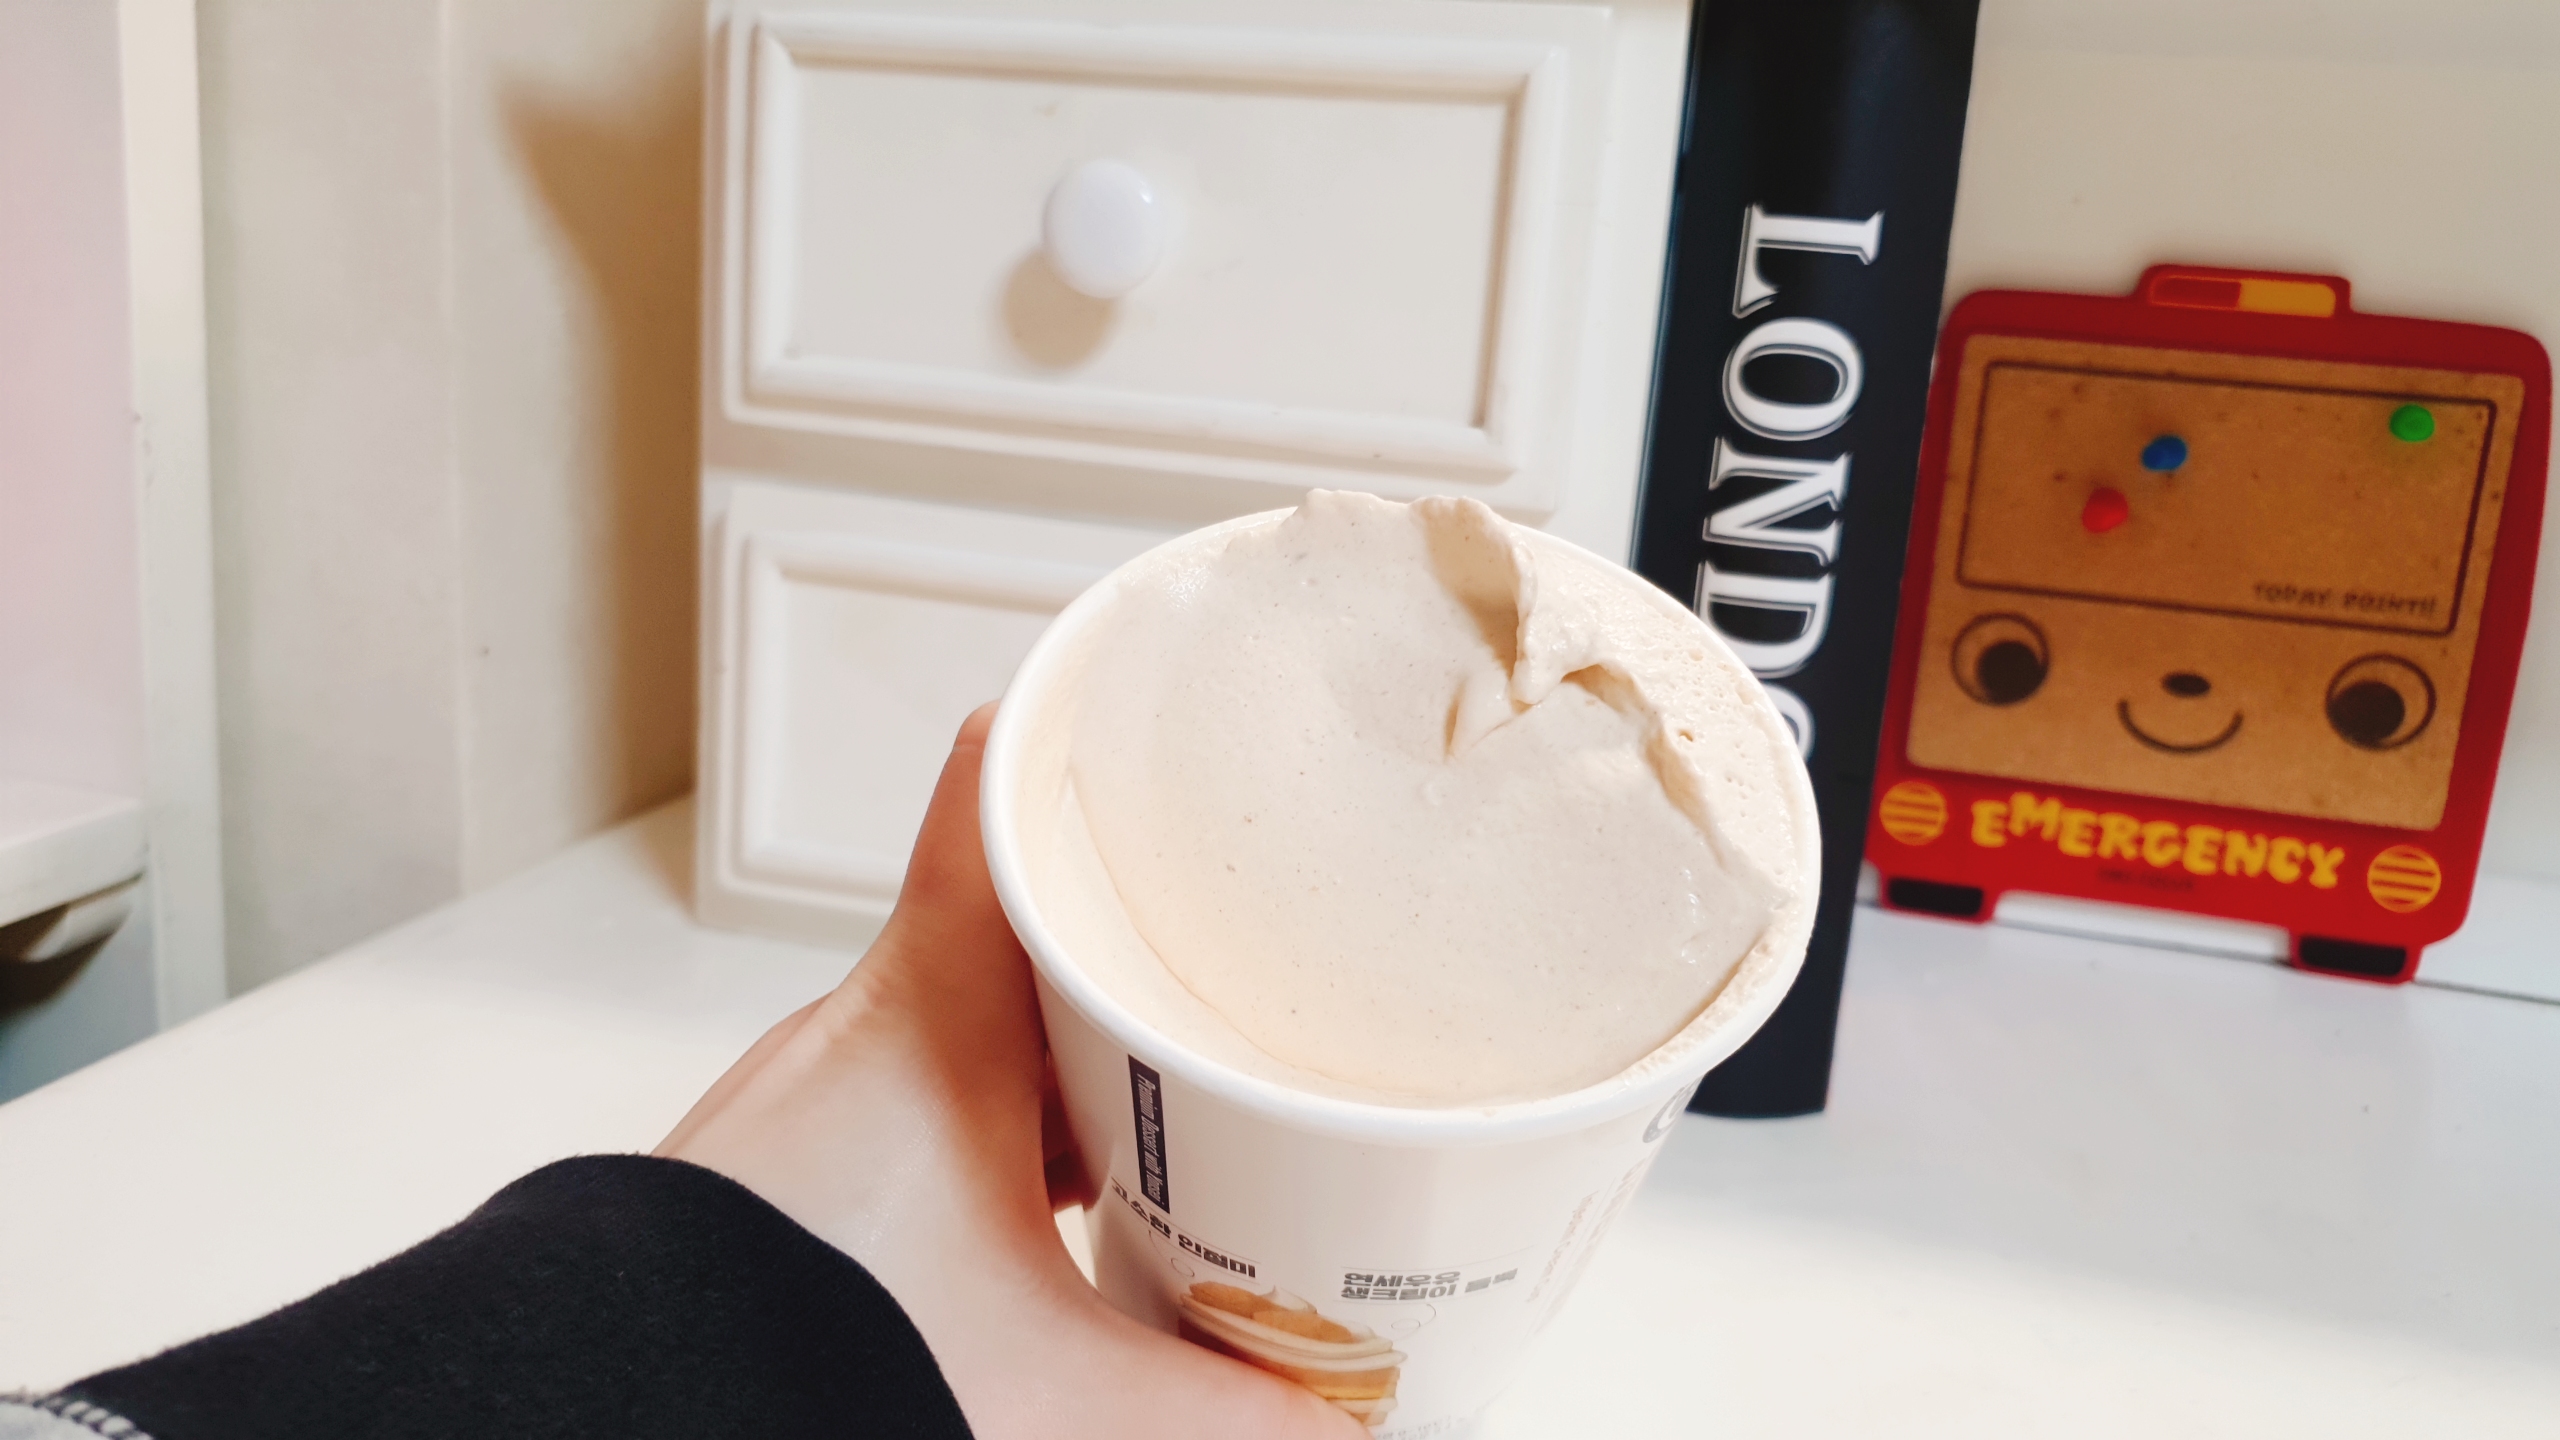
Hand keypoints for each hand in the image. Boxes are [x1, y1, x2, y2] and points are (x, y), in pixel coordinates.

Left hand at [659, 706, 1360, 1439]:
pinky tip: (1080, 1207)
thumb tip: (1344, 1435)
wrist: (608, 1422)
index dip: (1094, 728)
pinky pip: (939, 1103)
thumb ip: (1221, 1411)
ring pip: (983, 1019)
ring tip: (1197, 1094)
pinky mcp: (803, 1175)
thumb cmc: (778, 1361)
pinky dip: (1021, 1128)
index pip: (997, 791)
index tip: (1185, 706)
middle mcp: (863, 1034)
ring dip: (1085, 1047)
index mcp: (930, 1019)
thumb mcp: (1055, 1395)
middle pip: (1027, 918)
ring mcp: (827, 1102)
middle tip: (1256, 957)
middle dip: (1149, 937)